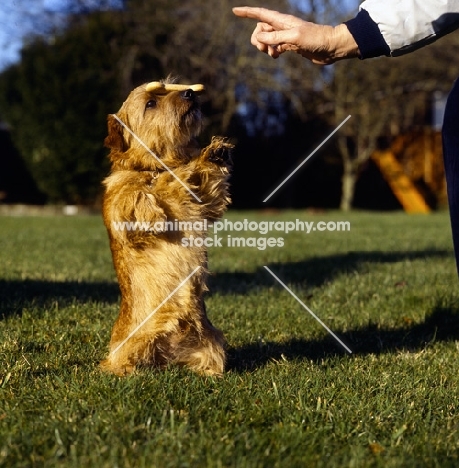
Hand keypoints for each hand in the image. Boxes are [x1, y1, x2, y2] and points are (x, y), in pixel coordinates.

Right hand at [232, 6, 358, 63]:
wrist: (330, 47)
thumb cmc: (315, 39)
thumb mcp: (294, 37)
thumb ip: (275, 37)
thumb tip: (259, 38)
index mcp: (282, 21)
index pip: (261, 14)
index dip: (247, 12)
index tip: (234, 11)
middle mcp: (282, 26)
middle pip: (260, 29)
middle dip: (257, 39)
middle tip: (264, 49)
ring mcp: (286, 36)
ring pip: (266, 39)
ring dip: (265, 47)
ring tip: (273, 54)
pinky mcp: (290, 45)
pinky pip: (274, 47)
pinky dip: (272, 52)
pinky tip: (277, 56)